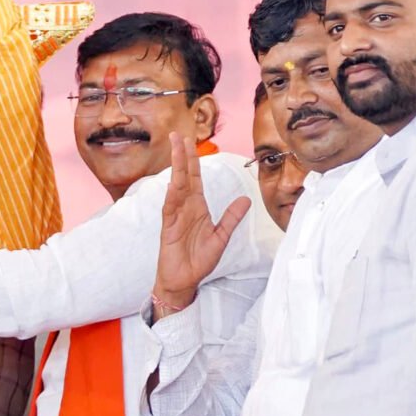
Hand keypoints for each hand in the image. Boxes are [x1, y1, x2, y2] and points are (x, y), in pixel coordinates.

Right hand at [154, 134, 250, 317]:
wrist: (184, 281)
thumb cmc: (199, 260)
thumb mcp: (221, 237)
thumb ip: (232, 218)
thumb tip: (246, 199)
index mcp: (197, 206)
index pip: (195, 178)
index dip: (193, 159)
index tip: (190, 141)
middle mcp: (185, 207)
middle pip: (183, 176)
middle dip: (181, 155)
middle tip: (178, 135)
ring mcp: (175, 216)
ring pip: (176, 186)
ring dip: (176, 168)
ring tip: (175, 150)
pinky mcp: (169, 228)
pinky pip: (170, 208)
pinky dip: (172, 195)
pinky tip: (173, 183)